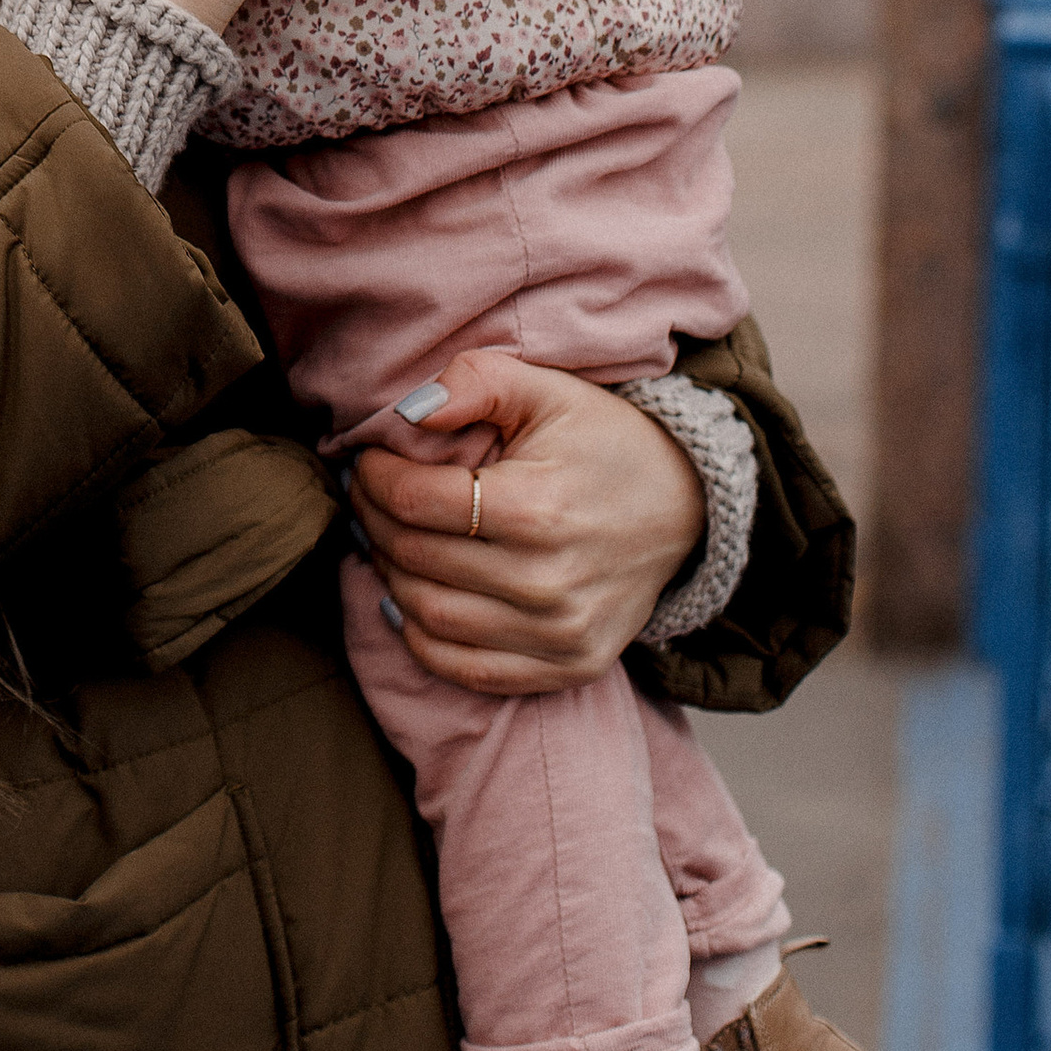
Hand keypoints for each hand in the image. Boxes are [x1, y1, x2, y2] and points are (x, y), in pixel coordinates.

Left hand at [350, 349, 705, 695]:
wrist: (685, 505)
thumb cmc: (604, 441)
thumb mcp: (545, 389)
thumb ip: (475, 381)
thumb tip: (404, 413)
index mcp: (536, 508)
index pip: (414, 502)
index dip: (373, 478)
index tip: (365, 460)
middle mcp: (547, 582)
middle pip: (415, 559)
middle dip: (374, 520)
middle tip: (365, 495)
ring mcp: (560, 634)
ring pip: (430, 617)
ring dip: (389, 575)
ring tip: (384, 539)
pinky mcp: (570, 666)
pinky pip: (467, 670)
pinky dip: (422, 638)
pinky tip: (405, 600)